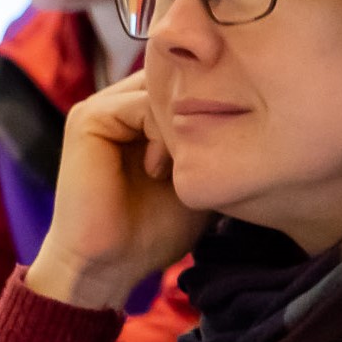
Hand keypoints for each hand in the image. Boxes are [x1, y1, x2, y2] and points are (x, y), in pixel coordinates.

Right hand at [28, 70, 208, 309]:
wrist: (107, 265)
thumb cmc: (151, 232)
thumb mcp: (196, 179)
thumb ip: (214, 144)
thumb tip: (252, 116)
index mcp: (141, 117)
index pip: (186, 83)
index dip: (213, 105)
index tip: (230, 143)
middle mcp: (120, 104)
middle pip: (175, 77)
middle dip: (200, 108)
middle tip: (213, 149)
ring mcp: (102, 108)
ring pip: (161, 87)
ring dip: (181, 124)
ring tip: (180, 169)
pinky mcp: (89, 118)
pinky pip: (139, 103)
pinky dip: (159, 133)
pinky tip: (158, 170)